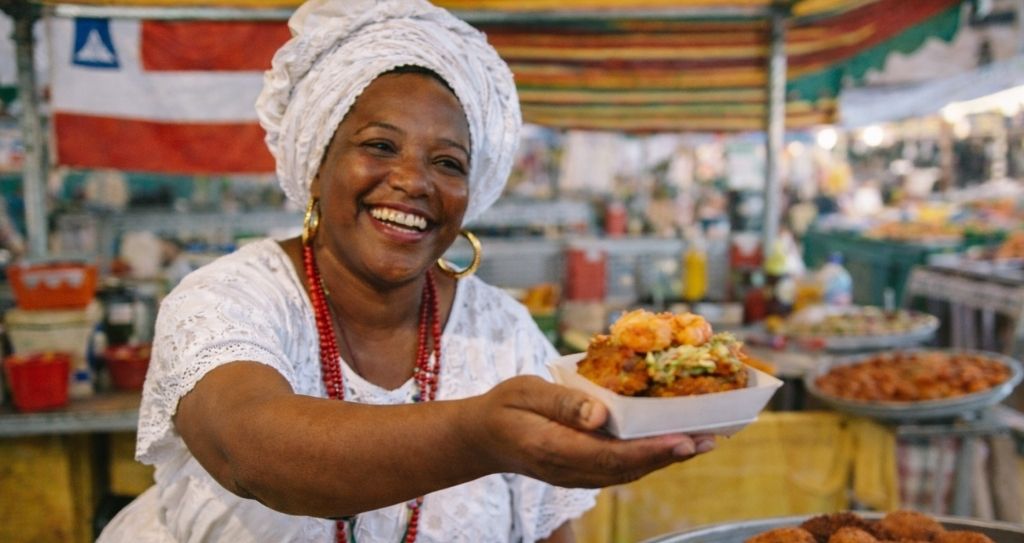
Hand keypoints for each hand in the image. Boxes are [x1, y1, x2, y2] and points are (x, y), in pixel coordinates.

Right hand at [464, 375, 715, 487]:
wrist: (484, 439)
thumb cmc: (504, 407)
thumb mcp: (524, 392)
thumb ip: (561, 402)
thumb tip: (600, 413)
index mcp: (553, 449)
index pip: (609, 455)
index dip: (649, 450)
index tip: (682, 440)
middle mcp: (570, 470)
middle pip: (628, 468)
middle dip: (671, 455)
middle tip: (709, 438)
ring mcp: (577, 476)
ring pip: (629, 471)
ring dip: (667, 458)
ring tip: (703, 441)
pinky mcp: (583, 471)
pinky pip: (622, 467)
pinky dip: (651, 456)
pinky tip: (673, 443)